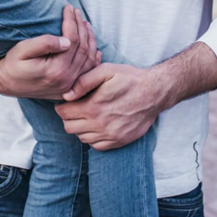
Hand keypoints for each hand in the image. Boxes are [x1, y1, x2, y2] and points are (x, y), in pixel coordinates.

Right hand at [0, 5, 101, 99]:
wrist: (4, 83)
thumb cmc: (12, 63)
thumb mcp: (23, 50)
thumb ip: (44, 44)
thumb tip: (67, 41)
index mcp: (56, 70)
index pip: (73, 40)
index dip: (72, 21)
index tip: (68, 7)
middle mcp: (66, 81)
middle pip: (83, 49)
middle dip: (81, 27)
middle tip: (76, 11)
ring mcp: (69, 87)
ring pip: (88, 60)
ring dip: (89, 40)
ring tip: (86, 24)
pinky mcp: (68, 89)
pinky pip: (87, 73)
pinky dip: (93, 60)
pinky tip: (95, 49)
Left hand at [55, 63, 169, 150]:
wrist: (154, 92)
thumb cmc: (128, 79)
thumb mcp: (105, 71)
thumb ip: (83, 82)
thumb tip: (66, 95)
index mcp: (93, 107)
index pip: (63, 114)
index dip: (62, 106)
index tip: (67, 101)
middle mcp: (100, 125)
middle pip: (69, 127)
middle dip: (68, 117)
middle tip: (75, 108)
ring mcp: (110, 136)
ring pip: (81, 138)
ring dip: (80, 128)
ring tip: (87, 115)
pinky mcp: (119, 141)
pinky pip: (96, 146)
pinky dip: (93, 138)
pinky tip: (97, 125)